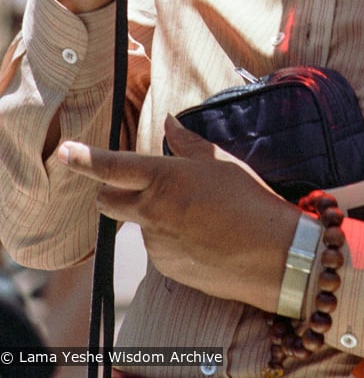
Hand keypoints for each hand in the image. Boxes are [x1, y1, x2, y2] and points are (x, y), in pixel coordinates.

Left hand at [58, 115, 299, 309]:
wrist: (271, 254)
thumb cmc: (248, 199)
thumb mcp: (219, 162)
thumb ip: (186, 143)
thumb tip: (168, 122)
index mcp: (162, 178)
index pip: (111, 167)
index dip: (84, 159)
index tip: (64, 151)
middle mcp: (150, 212)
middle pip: (107, 201)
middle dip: (111, 190)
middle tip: (137, 183)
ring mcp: (155, 244)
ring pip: (137, 224)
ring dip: (150, 215)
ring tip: (195, 213)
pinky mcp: (165, 268)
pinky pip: (157, 247)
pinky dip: (169, 239)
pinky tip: (201, 235)